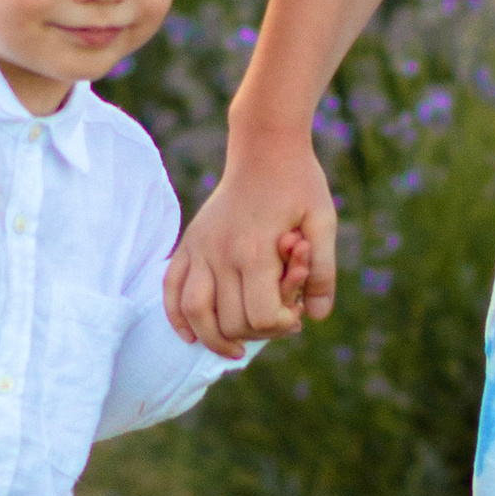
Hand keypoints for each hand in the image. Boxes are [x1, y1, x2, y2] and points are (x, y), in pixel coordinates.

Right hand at [165, 136, 336, 349]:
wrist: (265, 146)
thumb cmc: (300, 183)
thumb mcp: (324, 222)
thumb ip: (322, 271)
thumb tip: (315, 317)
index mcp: (255, 251)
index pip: (259, 317)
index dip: (280, 326)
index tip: (296, 314)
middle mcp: (221, 253)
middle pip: (229, 322)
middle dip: (256, 333)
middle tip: (277, 319)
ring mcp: (200, 247)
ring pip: (194, 312)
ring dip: (213, 337)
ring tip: (233, 349)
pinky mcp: (190, 242)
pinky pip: (170, 288)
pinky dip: (176, 316)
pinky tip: (190, 335)